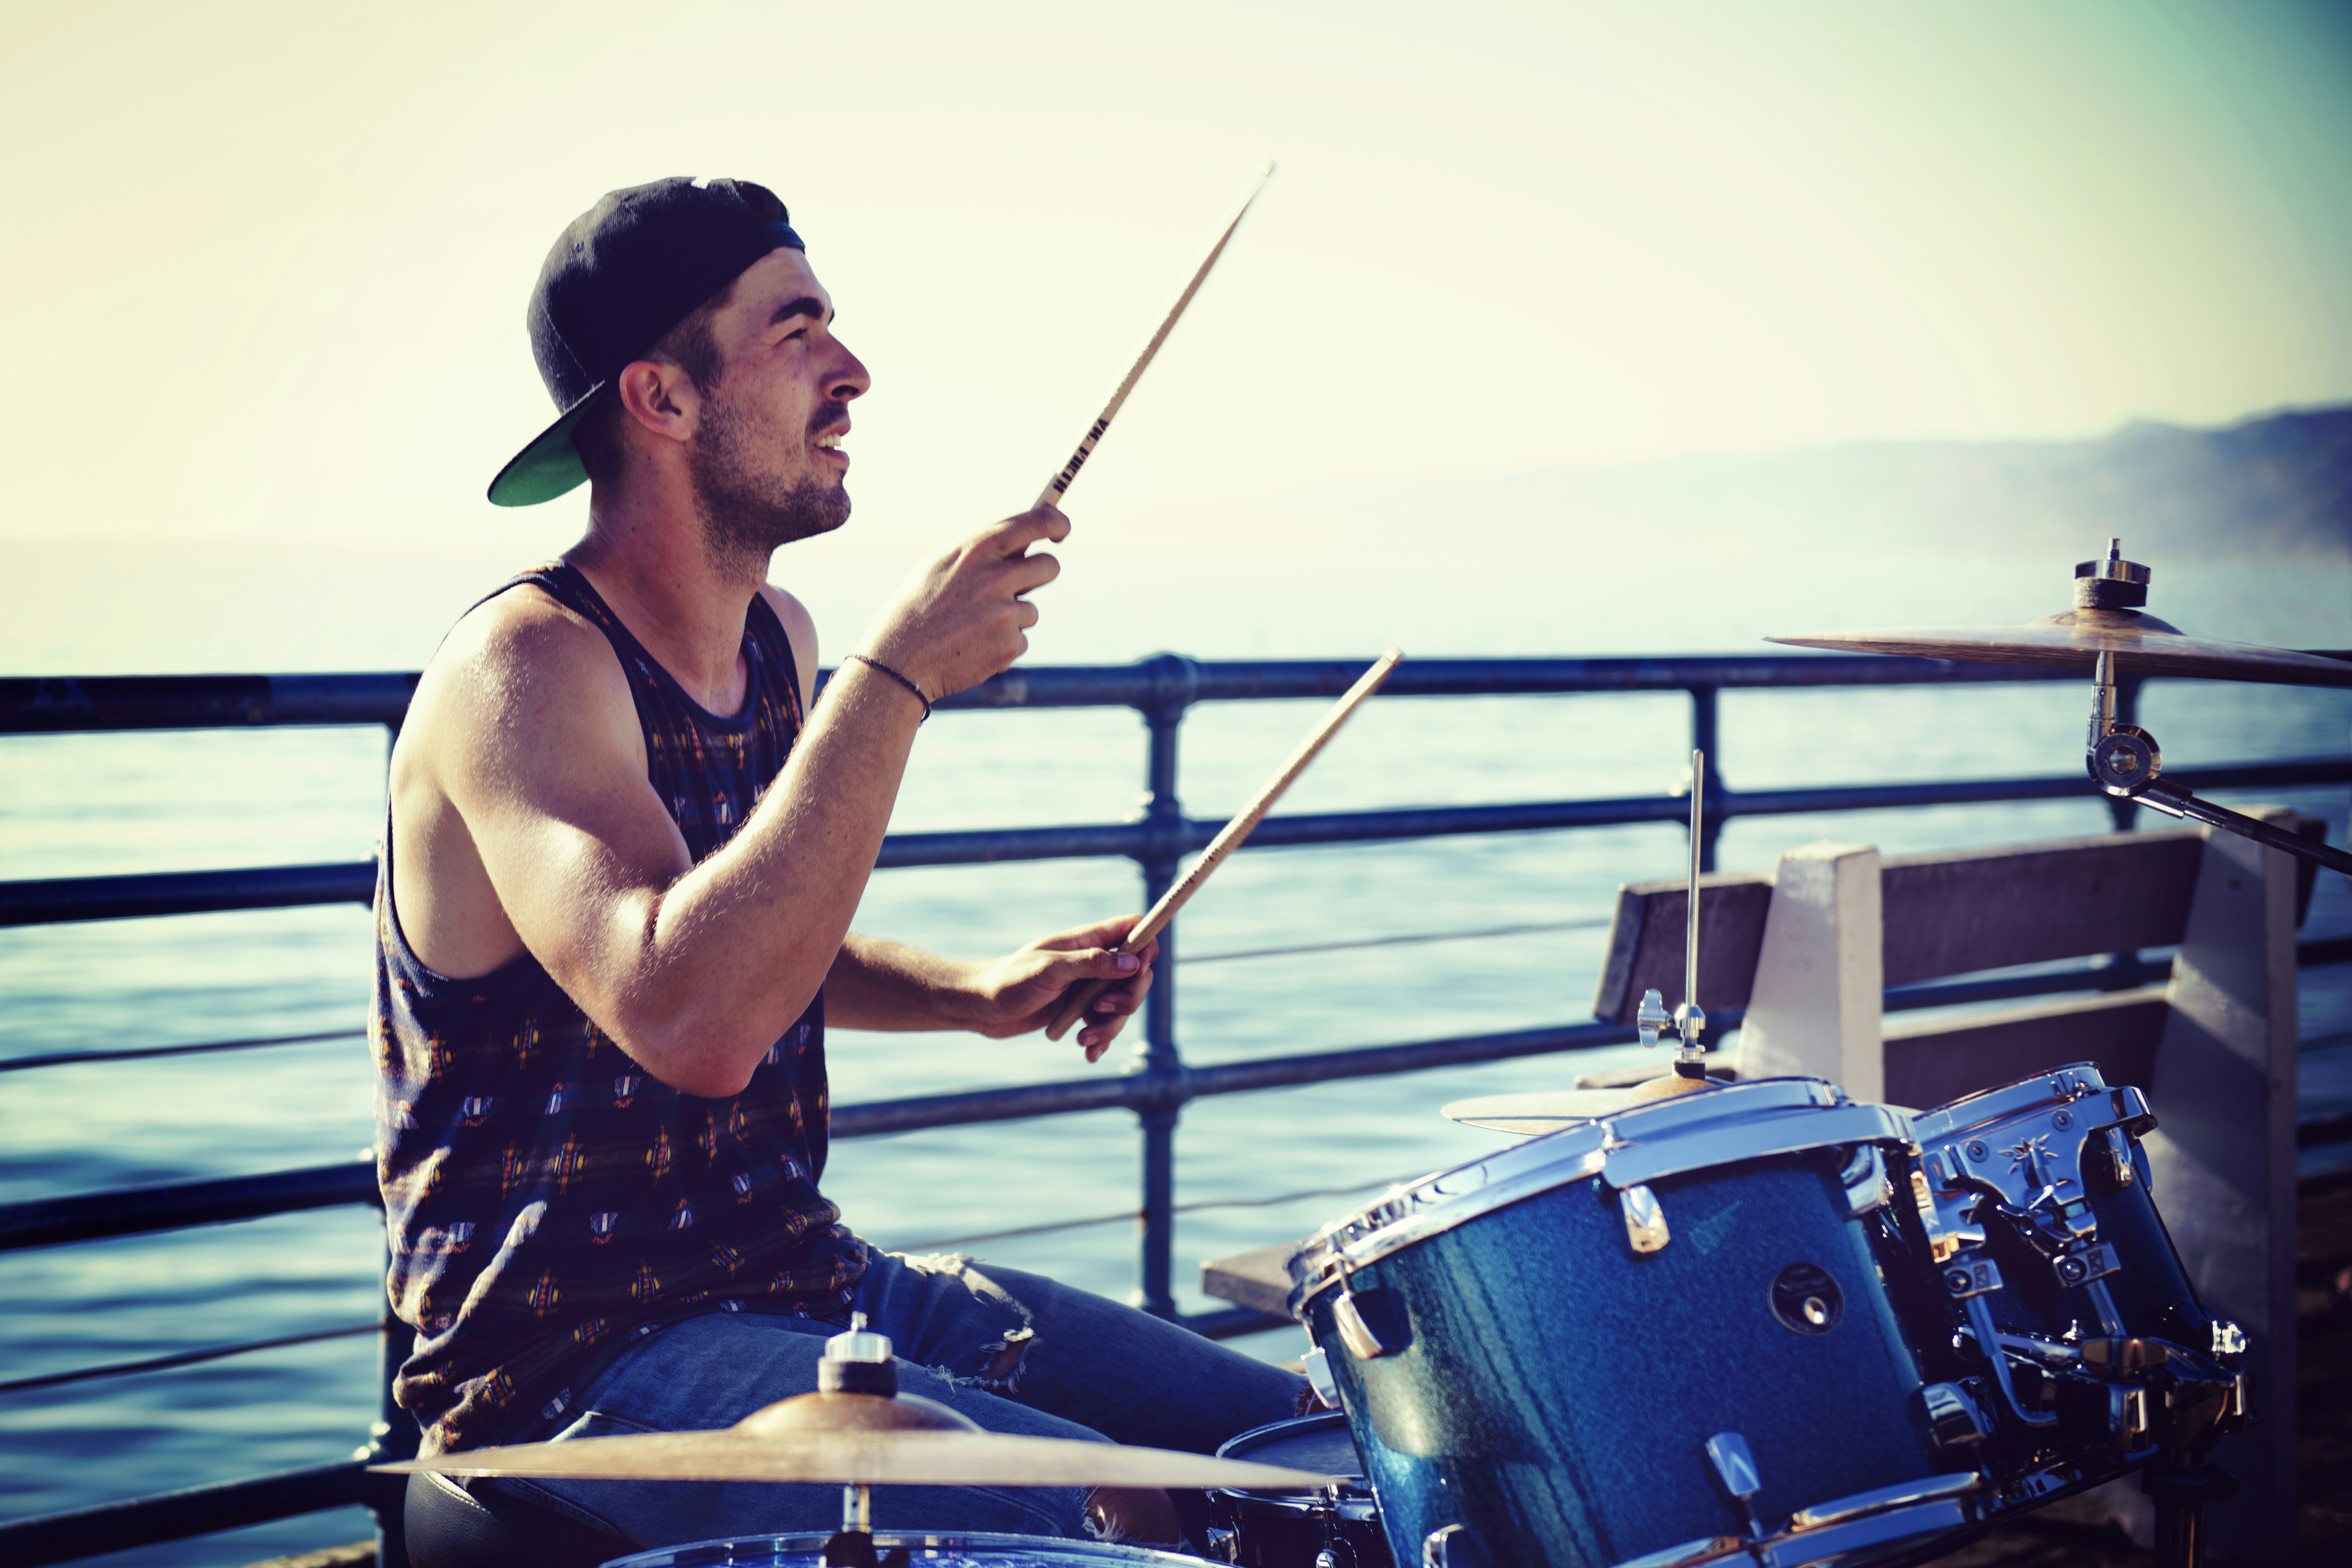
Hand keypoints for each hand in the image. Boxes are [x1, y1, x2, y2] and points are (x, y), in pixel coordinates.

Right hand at [857, 506, 1066, 701]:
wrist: (900, 660)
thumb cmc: (917, 607)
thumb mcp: (940, 565)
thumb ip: (980, 552)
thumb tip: (1019, 542)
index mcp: (978, 549)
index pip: (1036, 522)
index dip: (1056, 523)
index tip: (1060, 530)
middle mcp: (996, 577)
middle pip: (1049, 566)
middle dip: (1039, 574)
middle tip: (1018, 585)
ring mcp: (1006, 613)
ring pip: (1031, 609)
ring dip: (1011, 617)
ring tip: (973, 625)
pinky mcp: (1009, 645)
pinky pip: (1021, 639)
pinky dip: (1002, 644)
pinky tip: (974, 646)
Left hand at [964, 915, 1158, 1062]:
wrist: (982, 1007)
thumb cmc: (1010, 981)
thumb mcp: (1051, 969)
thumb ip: (1092, 964)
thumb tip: (1133, 962)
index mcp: (1086, 941)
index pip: (1131, 929)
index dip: (1145, 945)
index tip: (1138, 970)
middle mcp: (1091, 963)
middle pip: (1135, 975)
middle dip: (1127, 997)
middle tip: (1103, 1009)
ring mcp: (1086, 988)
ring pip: (1121, 1005)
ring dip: (1110, 1026)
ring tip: (1084, 1038)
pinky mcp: (1078, 1011)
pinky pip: (1103, 1025)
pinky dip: (1100, 1040)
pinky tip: (1087, 1052)